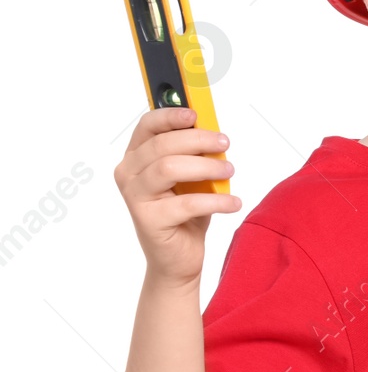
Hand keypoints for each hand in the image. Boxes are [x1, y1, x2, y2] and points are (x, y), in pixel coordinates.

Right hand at [113, 107, 239, 284]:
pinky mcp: (148, 220)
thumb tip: (214, 131)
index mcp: (136, 157)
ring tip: (229, 171)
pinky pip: (186, 203)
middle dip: (198, 139)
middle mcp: (129, 174)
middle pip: (162, 145)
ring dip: (206, 166)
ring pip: (169, 168)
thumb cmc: (185, 212)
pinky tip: (234, 203)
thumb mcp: (193, 178)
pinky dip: (216, 201)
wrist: (178, 257)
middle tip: (224, 143)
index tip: (196, 113)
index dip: (170, 115)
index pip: (147, 126)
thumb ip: (195, 154)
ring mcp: (135, 197)